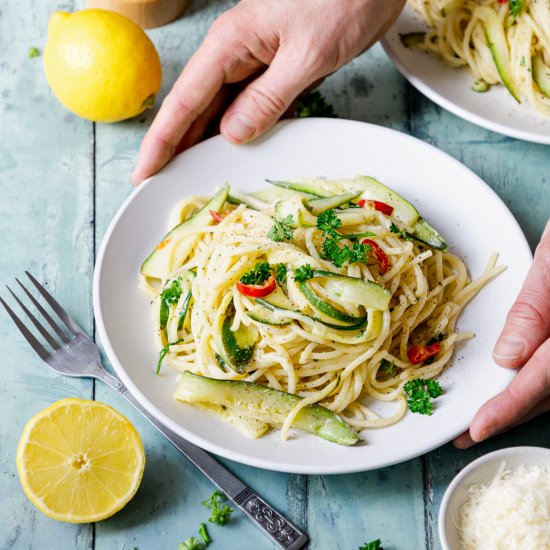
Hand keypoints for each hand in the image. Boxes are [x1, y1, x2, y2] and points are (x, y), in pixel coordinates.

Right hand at [131, 0, 405, 184]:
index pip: (184, 101)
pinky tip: (235, 153)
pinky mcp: (275, 70)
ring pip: (221, 111)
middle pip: (195, 109)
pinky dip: (242, 132)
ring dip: (206, 143)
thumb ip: (268, 97)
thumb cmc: (344, 1)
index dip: (162, 141)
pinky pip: (250, 107)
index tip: (144, 172)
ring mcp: (255, 63)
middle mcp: (235, 54)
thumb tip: (232, 134)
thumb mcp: (307, 55)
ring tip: (192, 177)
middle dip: (176, 147)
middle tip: (162, 184)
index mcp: (231, 44)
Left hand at [455, 219, 549, 448]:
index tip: (478, 429)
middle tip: (468, 434)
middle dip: (509, 415)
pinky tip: (517, 392)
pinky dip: (540, 388)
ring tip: (486, 419)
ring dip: (523, 406)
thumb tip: (506, 357)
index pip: (543, 377)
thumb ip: (534, 311)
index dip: (509, 406)